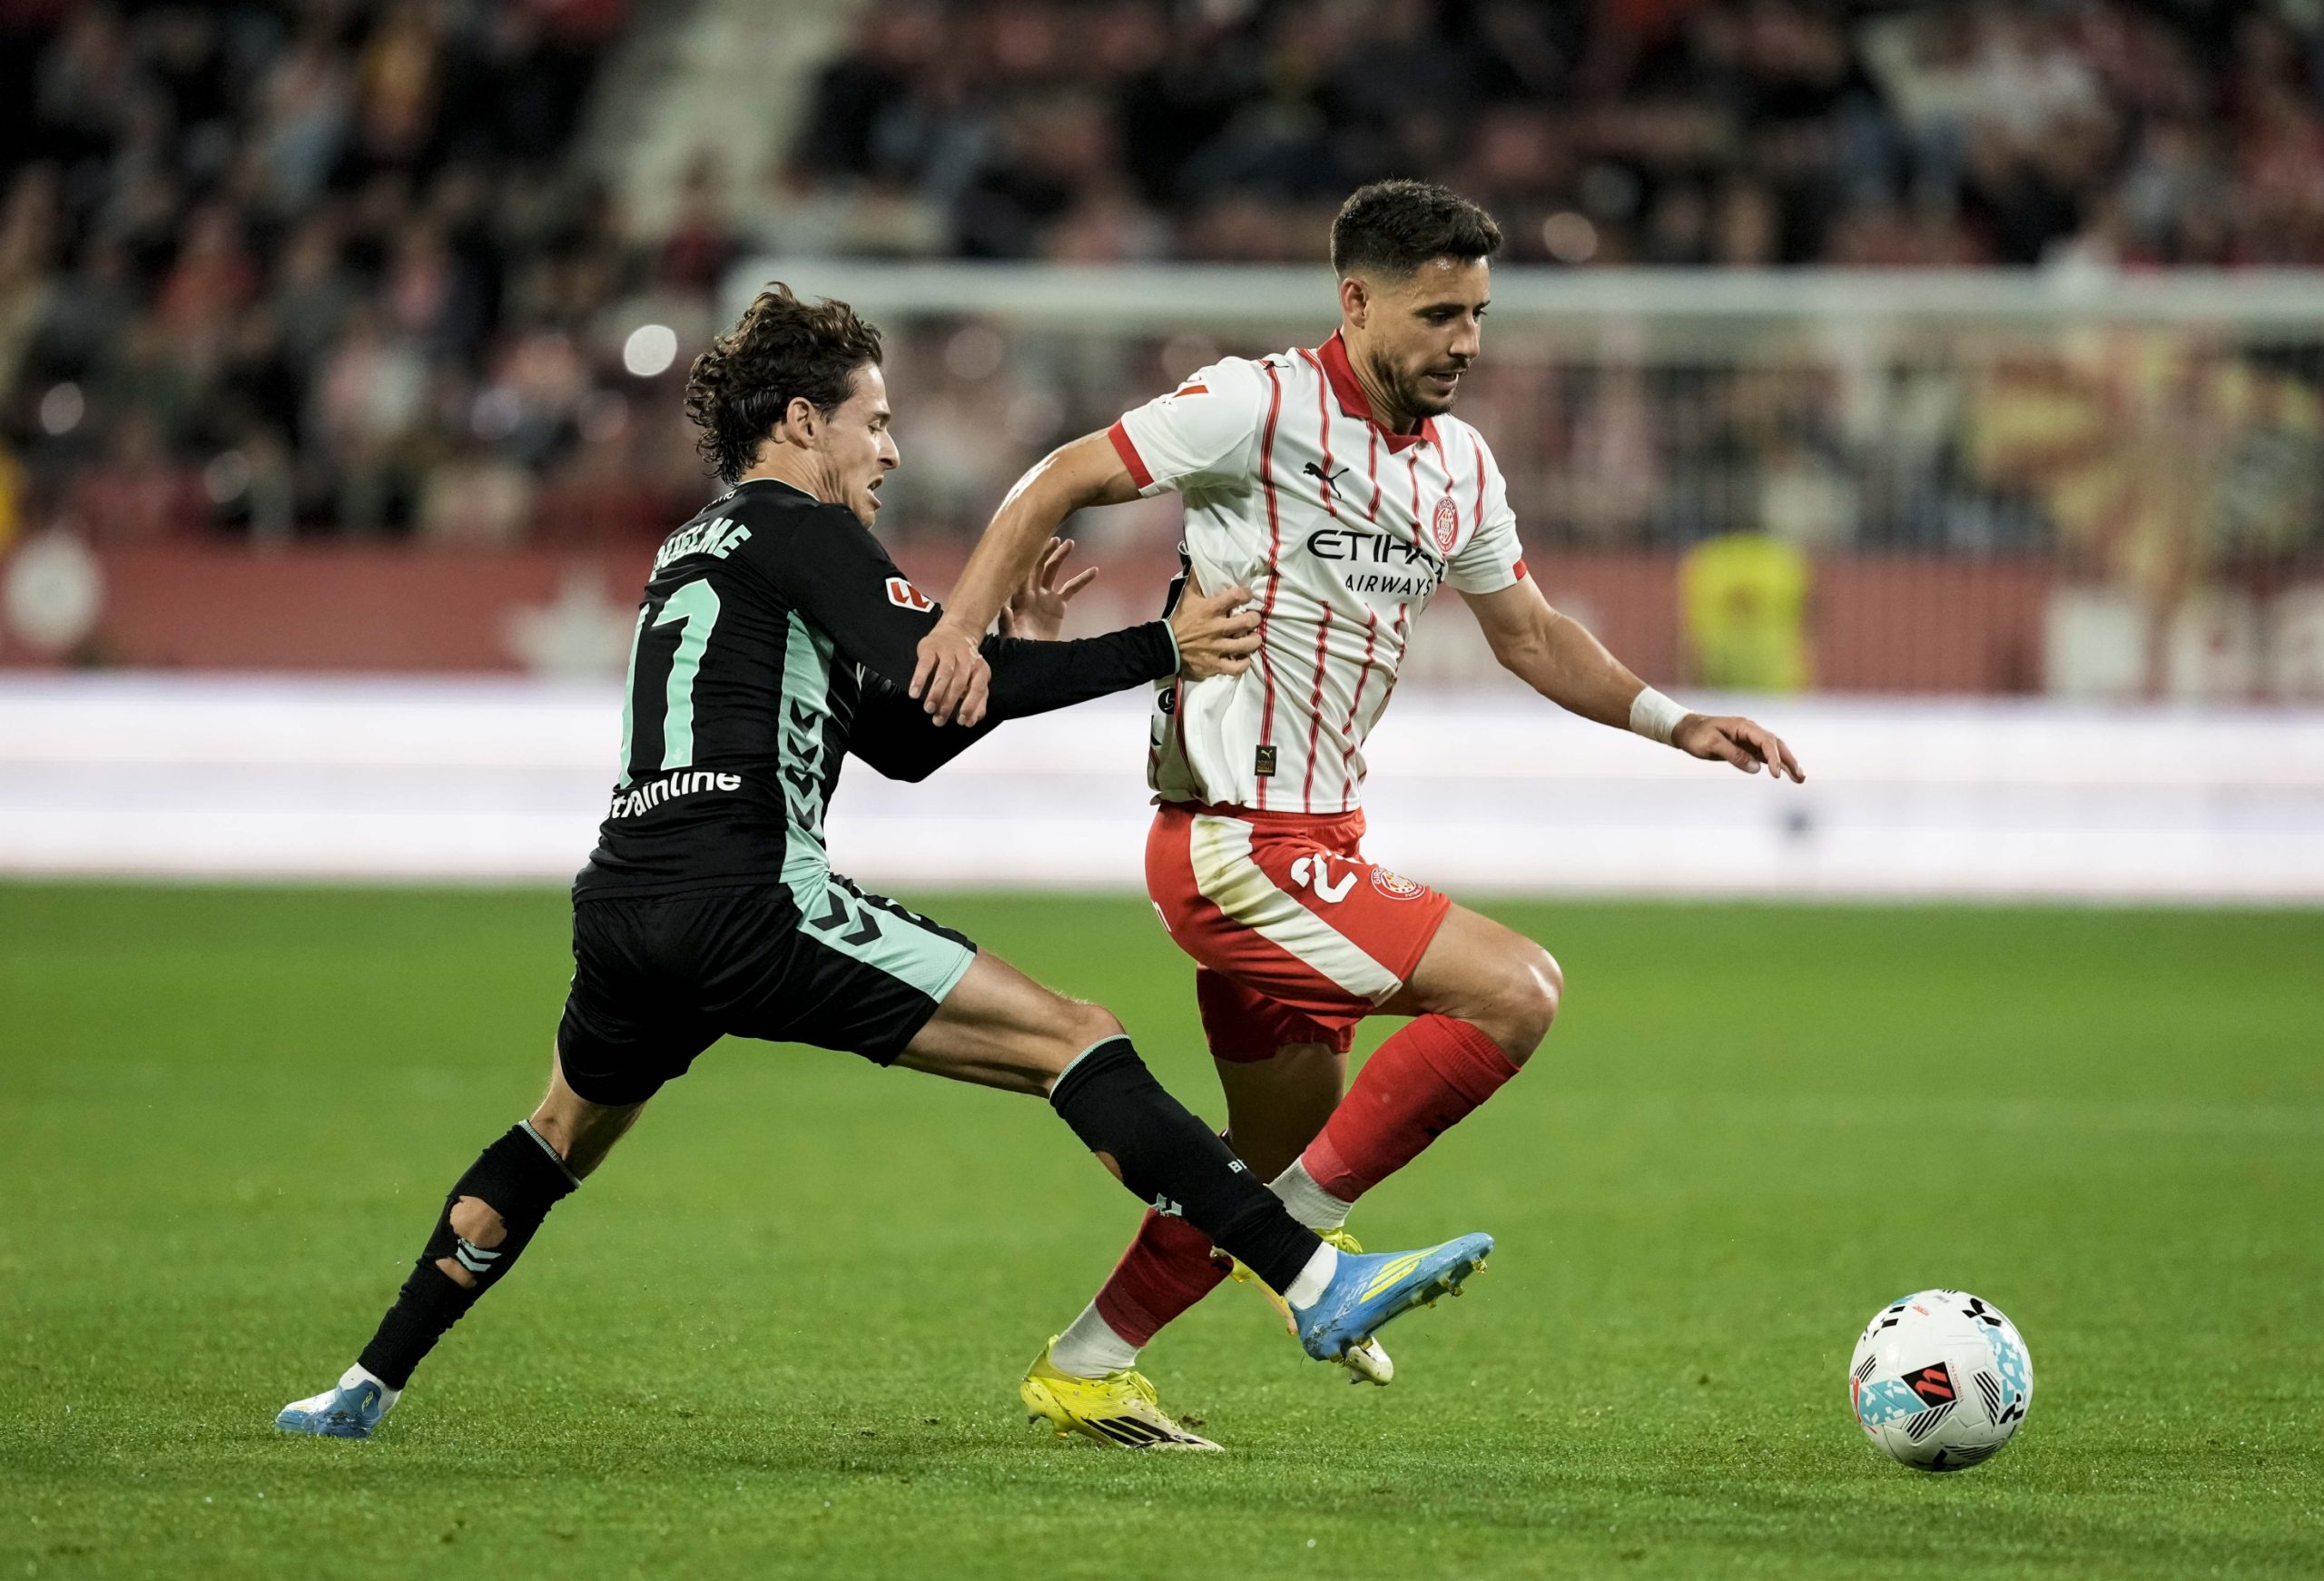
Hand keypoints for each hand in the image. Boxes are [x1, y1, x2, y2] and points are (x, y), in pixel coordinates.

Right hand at [910, 617, 990, 726]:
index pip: (978, 689)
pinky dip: (919, 679)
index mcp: (980, 669)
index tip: (960, 721)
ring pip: (944, 673)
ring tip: (928, 709)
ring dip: (936, 693)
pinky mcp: (931, 647)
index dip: (970, 706)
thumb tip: (972, 721)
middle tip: (938, 719)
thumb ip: (978, 700)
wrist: (955, 631)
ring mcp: (948, 651)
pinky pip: (925, 664)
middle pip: (959, 683)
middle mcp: (966, 659)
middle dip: (949, 704)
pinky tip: (914, 693)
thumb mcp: (975, 678)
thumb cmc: (965, 662)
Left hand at [996, 537, 1098, 641]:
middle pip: (1037, 566)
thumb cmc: (1019, 647)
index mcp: (1018, 598)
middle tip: (1054, 539)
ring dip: (1060, 557)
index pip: (1022, 573)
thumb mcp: (1011, 637)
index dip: (1027, 560)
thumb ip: (1007, 623)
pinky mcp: (1058, 605)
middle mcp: (1031, 592)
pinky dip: (1082, 580)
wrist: (1034, 657)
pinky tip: (1094, 571)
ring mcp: (1045, 596)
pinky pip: (1071, 589)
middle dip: (1045, 552)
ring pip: (1052, 571)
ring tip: (1070, 544)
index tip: (1033, 546)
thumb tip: (1004, 608)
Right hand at [1168, 582, 1259, 680]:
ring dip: (1254, 640)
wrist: (1167, 645)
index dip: (1246, 593)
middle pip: (1246, 622)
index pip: (1236, 596)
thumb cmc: (1181, 619)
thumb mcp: (1187, 596)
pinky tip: (1245, 658)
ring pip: (1245, 645)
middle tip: (1254, 618)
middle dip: (1255, 618)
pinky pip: (1235, 667)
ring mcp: (1216, 647)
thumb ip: (1197, 579)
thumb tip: (1201, 561)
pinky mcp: (1214, 663)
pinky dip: (1243, 664)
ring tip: (1254, 638)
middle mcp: (1216, 628)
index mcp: (1210, 609)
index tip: (1247, 595)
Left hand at [1674, 714, 1804, 782]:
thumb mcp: (1711, 745)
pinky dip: (1776, 764)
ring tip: (1800, 779)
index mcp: (1743, 726)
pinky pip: (1765, 756)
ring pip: (1773, 750)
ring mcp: (1749, 739)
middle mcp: (1750, 730)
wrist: (1686, 730)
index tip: (1776, 775)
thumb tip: (1756, 768)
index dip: (1773, 758)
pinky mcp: (1746, 747)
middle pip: (1776, 744)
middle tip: (1800, 777)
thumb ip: (1733, 754)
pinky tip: (1785, 774)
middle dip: (1789, 760)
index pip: (1765, 741)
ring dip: (1787, 763)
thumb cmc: (1696, 735)